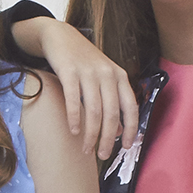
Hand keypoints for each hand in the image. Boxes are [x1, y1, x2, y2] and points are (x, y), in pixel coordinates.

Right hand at [15, 18, 137, 159]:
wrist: (61, 37)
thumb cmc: (84, 62)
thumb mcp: (103, 79)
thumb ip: (112, 102)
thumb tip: (117, 132)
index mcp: (120, 76)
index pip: (131, 107)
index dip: (131, 129)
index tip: (126, 147)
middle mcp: (107, 74)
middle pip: (112, 113)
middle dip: (107, 138)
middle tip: (102, 155)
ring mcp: (89, 72)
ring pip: (94, 110)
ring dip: (91, 134)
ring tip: (87, 149)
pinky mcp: (69, 70)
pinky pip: (74, 100)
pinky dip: (75, 118)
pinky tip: (74, 131)